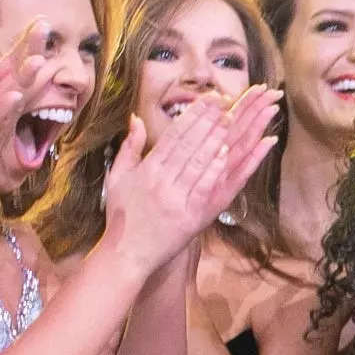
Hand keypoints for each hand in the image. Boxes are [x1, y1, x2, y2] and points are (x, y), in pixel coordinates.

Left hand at [0, 12, 57, 193]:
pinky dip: (2, 112)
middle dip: (31, 54)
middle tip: (45, 30)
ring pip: (9, 102)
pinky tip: (12, 96)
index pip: (9, 65)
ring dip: (25, 82)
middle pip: (16, 78)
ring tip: (39, 61)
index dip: (24, 45)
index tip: (41, 22)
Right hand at [105, 86, 280, 268]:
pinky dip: (218, 170)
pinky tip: (230, 154)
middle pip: (190, 144)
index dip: (193, 115)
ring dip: (219, 139)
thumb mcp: (117, 179)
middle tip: (229, 101)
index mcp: (147, 170)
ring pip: (201, 162)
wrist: (127, 255)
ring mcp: (178, 200)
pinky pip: (207, 189)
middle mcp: (163, 182)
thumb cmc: (122, 217)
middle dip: (210, 120)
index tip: (210, 99)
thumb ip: (129, 147)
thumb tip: (136, 118)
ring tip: (236, 119)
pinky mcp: (192, 218)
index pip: (174, 135)